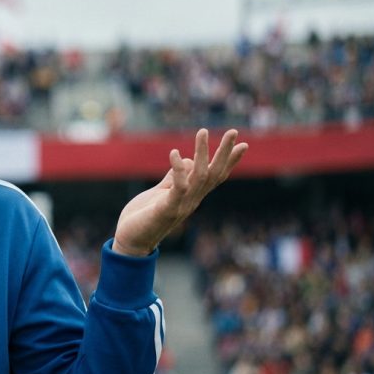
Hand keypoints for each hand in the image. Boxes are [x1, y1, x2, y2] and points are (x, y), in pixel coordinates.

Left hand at [113, 128, 247, 255]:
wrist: (131, 241)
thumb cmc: (143, 217)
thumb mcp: (160, 193)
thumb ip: (173, 178)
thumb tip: (185, 160)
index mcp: (191, 196)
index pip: (215, 176)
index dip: (229, 161)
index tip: (243, 144)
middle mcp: (191, 200)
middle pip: (213, 174)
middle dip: (224, 152)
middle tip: (233, 132)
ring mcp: (181, 204)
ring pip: (199, 176)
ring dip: (202, 153)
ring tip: (203, 132)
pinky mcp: (167, 208)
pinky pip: (178, 187)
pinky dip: (178, 170)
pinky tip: (174, 153)